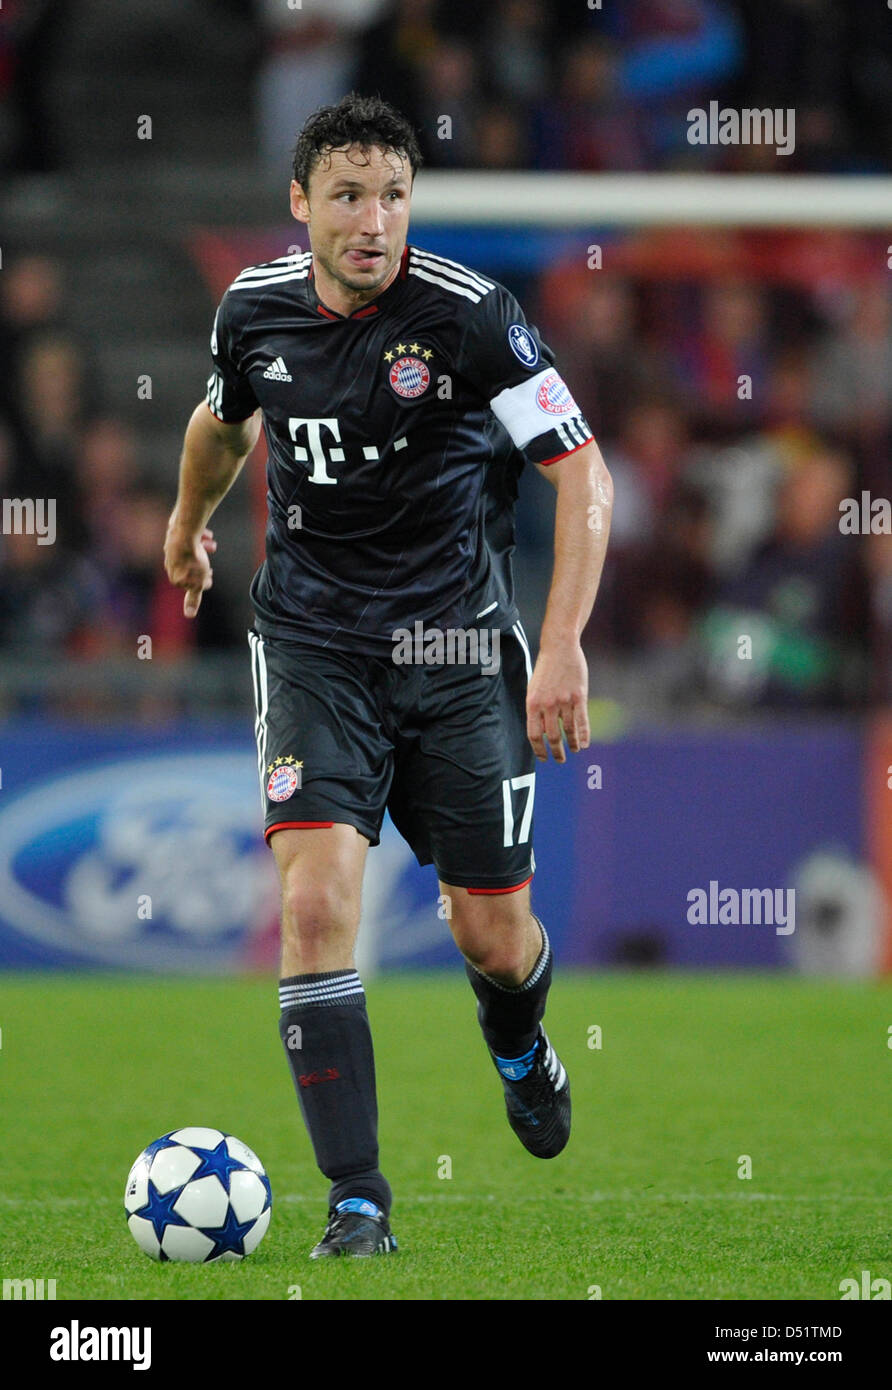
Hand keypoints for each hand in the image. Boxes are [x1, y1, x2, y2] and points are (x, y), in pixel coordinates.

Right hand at [163, 522, 217, 617]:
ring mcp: (172, 547)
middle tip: (210, 566)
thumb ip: (194, 598)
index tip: (210, 576)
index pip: (189, 583)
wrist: (185, 533)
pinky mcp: (177, 534)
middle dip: (202, 566)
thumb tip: (189, 615)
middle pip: (190, 567)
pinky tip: (207, 536)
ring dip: (204, 550)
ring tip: (211, 545)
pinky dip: (200, 539)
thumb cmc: (192, 560)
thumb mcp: (198, 583)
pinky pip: (191, 539)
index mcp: (174, 576)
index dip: (202, 581)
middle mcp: (170, 562)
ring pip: (192, 551)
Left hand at [526, 642, 589, 762]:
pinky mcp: (579, 696)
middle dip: (556, 752)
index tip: (544, 758)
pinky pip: (582, 721)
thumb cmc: (545, 669)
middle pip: (552, 736)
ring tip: (574, 751)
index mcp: (532, 703)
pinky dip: (584, 735)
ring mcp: (564, 701)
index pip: (534, 734)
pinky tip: (584, 744)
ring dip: (572, 744)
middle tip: (560, 760)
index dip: (538, 749)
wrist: (559, 647)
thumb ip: (537, 709)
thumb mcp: (534, 688)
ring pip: (569, 730)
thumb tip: (542, 732)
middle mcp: (547, 705)